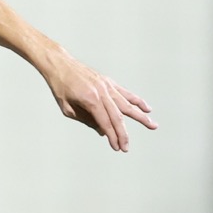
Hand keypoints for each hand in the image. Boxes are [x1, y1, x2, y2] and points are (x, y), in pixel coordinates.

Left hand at [40, 49, 157, 152]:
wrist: (60, 64)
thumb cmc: (60, 87)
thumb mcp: (67, 108)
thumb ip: (86, 120)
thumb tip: (103, 131)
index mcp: (90, 100)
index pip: (105, 123)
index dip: (112, 137)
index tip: (117, 148)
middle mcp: (101, 92)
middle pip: (118, 117)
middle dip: (123, 134)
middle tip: (127, 147)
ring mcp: (107, 86)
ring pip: (126, 104)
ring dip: (140, 117)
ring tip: (153, 125)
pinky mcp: (108, 82)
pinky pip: (125, 93)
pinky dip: (137, 101)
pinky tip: (147, 109)